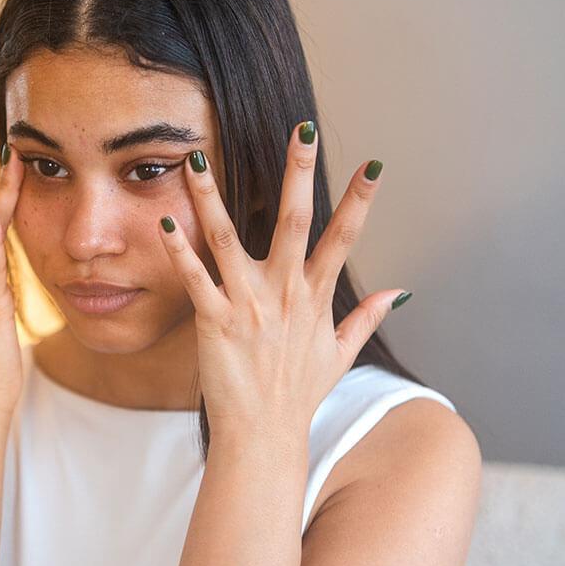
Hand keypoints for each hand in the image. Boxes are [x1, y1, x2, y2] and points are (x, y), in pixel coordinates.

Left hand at [158, 121, 408, 446]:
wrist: (264, 436)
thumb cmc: (299, 395)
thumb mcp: (340, 354)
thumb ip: (367, 317)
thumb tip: (400, 292)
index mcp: (315, 298)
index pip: (344, 239)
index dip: (361, 201)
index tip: (374, 164)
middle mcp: (285, 294)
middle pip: (296, 222)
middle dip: (300, 173)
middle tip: (302, 129)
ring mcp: (249, 306)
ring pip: (228, 240)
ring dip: (211, 199)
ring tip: (198, 161)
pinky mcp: (214, 323)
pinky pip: (194, 279)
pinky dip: (179, 251)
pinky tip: (164, 222)